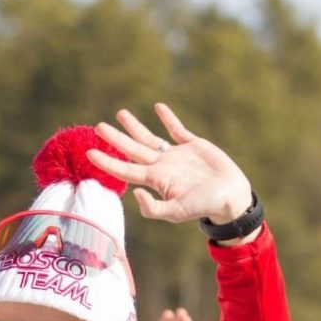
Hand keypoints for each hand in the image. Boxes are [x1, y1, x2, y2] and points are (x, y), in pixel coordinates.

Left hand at [88, 104, 253, 226]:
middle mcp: (162, 166)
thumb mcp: (177, 213)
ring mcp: (176, 155)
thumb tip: (135, 192)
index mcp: (156, 180)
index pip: (125, 169)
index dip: (107, 162)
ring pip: (150, 138)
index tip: (90, 152)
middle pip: (133, 150)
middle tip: (98, 127)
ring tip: (120, 113)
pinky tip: (158, 107)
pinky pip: (176, 129)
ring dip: (134, 126)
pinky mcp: (193, 145)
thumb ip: (154, 208)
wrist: (230, 197)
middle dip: (116, 138)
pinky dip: (168, 118)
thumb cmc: (204, 207)